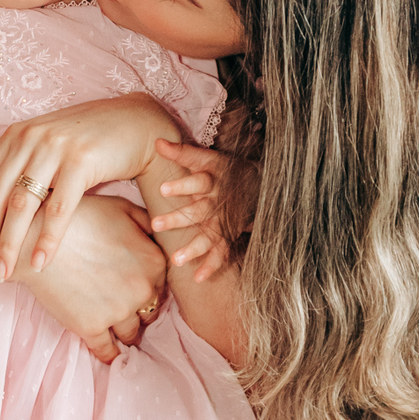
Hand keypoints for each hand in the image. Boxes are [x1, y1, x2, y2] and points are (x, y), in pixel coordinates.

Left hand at [0, 95, 177, 281]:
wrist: (134, 125)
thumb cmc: (84, 143)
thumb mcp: (38, 149)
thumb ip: (0, 166)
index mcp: (15, 136)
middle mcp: (29, 138)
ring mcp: (55, 148)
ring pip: (22, 205)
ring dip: (9, 244)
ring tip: (2, 274)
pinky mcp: (82, 161)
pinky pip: (59, 207)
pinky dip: (47, 238)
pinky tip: (39, 262)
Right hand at [16, 194, 167, 362]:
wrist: (35, 239)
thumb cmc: (78, 218)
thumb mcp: (121, 207)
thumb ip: (148, 222)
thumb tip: (161, 236)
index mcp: (154, 261)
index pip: (162, 285)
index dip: (148, 286)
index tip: (133, 287)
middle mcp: (142, 290)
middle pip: (150, 311)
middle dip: (138, 309)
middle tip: (120, 303)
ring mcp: (117, 312)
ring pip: (131, 333)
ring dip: (124, 331)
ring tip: (112, 325)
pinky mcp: (91, 328)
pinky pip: (108, 352)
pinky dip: (110, 354)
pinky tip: (108, 353)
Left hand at [147, 139, 228, 280]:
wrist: (262, 186)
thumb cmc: (226, 171)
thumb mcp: (208, 158)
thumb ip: (182, 152)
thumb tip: (156, 141)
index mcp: (213, 180)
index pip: (197, 181)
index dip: (182, 185)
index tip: (163, 189)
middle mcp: (219, 202)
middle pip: (198, 211)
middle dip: (178, 219)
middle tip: (156, 225)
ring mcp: (225, 221)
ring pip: (209, 235)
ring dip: (194, 248)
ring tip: (176, 260)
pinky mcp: (230, 235)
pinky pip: (222, 252)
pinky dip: (212, 265)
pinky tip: (199, 278)